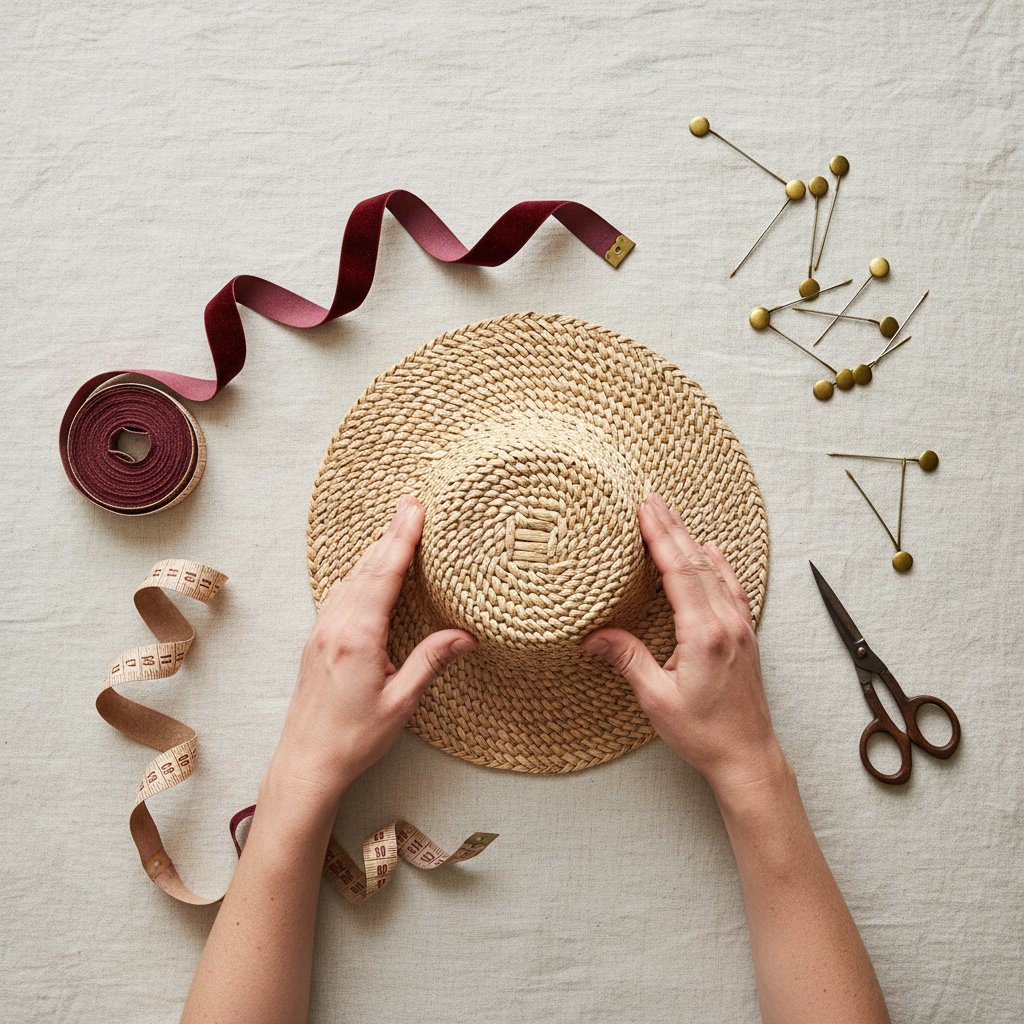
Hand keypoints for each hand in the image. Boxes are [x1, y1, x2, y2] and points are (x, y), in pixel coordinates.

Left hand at [270, 494, 476, 807]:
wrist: (305, 763)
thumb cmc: (354, 739)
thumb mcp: (401, 704)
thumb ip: (430, 662)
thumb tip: (466, 636)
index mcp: (358, 638)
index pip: (384, 575)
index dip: (402, 539)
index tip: (414, 509)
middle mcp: (335, 627)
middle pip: (366, 568)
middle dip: (390, 532)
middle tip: (408, 501)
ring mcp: (321, 631)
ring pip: (350, 578)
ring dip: (374, 550)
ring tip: (394, 526)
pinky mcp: (316, 641)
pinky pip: (339, 593)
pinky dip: (359, 572)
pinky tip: (366, 569)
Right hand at [581, 492, 783, 792]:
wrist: (748, 756)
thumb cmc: (704, 734)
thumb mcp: (656, 699)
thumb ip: (628, 660)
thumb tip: (593, 637)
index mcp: (703, 634)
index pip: (679, 571)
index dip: (660, 536)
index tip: (645, 509)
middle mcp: (726, 623)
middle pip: (697, 561)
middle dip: (672, 526)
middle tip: (652, 498)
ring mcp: (740, 627)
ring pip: (715, 570)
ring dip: (691, 539)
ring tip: (672, 515)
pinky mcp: (745, 635)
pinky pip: (731, 587)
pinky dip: (718, 563)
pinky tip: (711, 550)